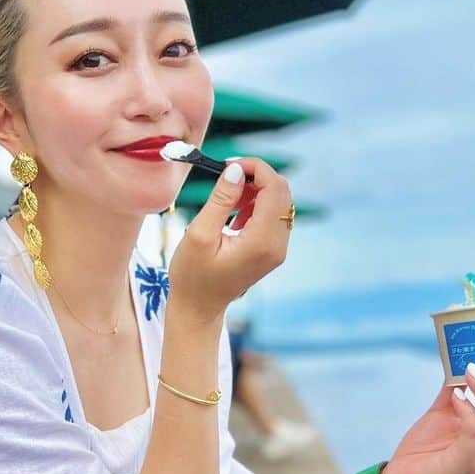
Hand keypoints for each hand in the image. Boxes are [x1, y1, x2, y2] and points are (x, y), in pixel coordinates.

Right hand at [168, 157, 292, 322]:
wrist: (198, 307)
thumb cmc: (192, 275)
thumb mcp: (199, 234)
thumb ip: (220, 199)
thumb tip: (236, 170)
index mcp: (262, 242)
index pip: (274, 188)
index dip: (255, 168)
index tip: (228, 165)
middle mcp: (277, 245)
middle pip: (282, 192)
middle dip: (256, 176)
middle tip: (226, 176)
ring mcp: (277, 249)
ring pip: (279, 201)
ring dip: (255, 190)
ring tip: (226, 199)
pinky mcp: (272, 249)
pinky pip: (273, 215)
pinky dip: (256, 204)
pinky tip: (233, 213)